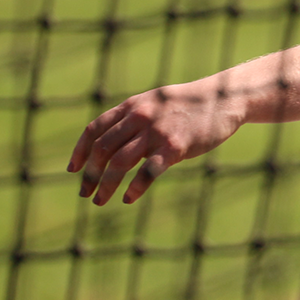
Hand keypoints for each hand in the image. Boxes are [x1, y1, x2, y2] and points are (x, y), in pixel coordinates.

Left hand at [68, 80, 247, 204]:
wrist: (225, 98)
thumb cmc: (191, 104)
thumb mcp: (157, 103)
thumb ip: (135, 117)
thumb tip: (114, 141)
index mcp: (132, 106)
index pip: (95, 129)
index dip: (80, 152)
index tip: (73, 170)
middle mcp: (140, 117)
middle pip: (102, 149)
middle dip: (90, 174)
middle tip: (85, 192)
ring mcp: (157, 132)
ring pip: (119, 162)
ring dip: (106, 185)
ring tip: (100, 201)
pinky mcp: (175, 147)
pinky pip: (147, 171)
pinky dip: (134, 187)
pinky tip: (128, 198)